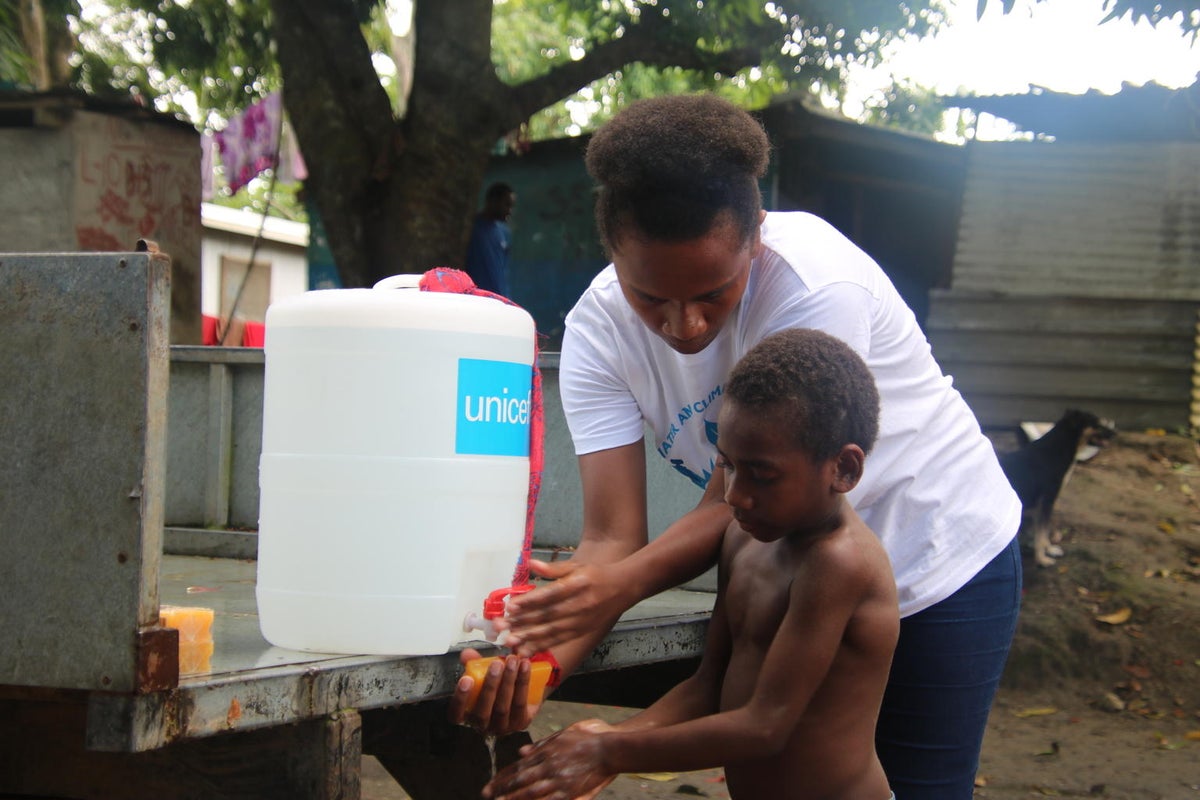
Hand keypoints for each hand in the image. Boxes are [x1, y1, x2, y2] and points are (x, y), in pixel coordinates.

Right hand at [446, 649, 538, 734]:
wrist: (518, 701)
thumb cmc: (494, 689)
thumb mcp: (481, 677)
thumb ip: (473, 666)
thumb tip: (467, 653)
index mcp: (466, 715)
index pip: (456, 713)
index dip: (460, 697)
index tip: (466, 679)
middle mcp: (482, 725)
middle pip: (483, 710)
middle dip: (490, 685)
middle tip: (496, 664)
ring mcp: (501, 727)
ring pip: (503, 707)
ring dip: (508, 681)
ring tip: (512, 661)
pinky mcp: (520, 722)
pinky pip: (520, 703)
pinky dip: (523, 683)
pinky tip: (524, 667)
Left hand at [483, 720, 616, 799]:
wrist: (612, 747)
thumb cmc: (591, 736)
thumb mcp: (564, 733)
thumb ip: (543, 744)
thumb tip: (522, 752)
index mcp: (548, 751)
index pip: (520, 765)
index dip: (503, 776)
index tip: (490, 783)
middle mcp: (550, 765)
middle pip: (521, 779)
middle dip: (502, 788)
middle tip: (486, 794)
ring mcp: (560, 779)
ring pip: (531, 792)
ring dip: (513, 799)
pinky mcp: (571, 791)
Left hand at [503, 560, 629, 656]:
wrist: (623, 588)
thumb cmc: (595, 575)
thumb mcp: (576, 566)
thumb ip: (553, 568)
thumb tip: (530, 563)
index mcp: (577, 585)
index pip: (550, 595)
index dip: (530, 601)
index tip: (511, 606)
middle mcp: (580, 605)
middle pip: (548, 615)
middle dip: (523, 622)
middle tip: (502, 626)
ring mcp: (581, 621)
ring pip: (552, 631)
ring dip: (529, 637)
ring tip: (510, 640)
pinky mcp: (581, 632)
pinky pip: (559, 640)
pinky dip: (542, 646)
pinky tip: (526, 649)